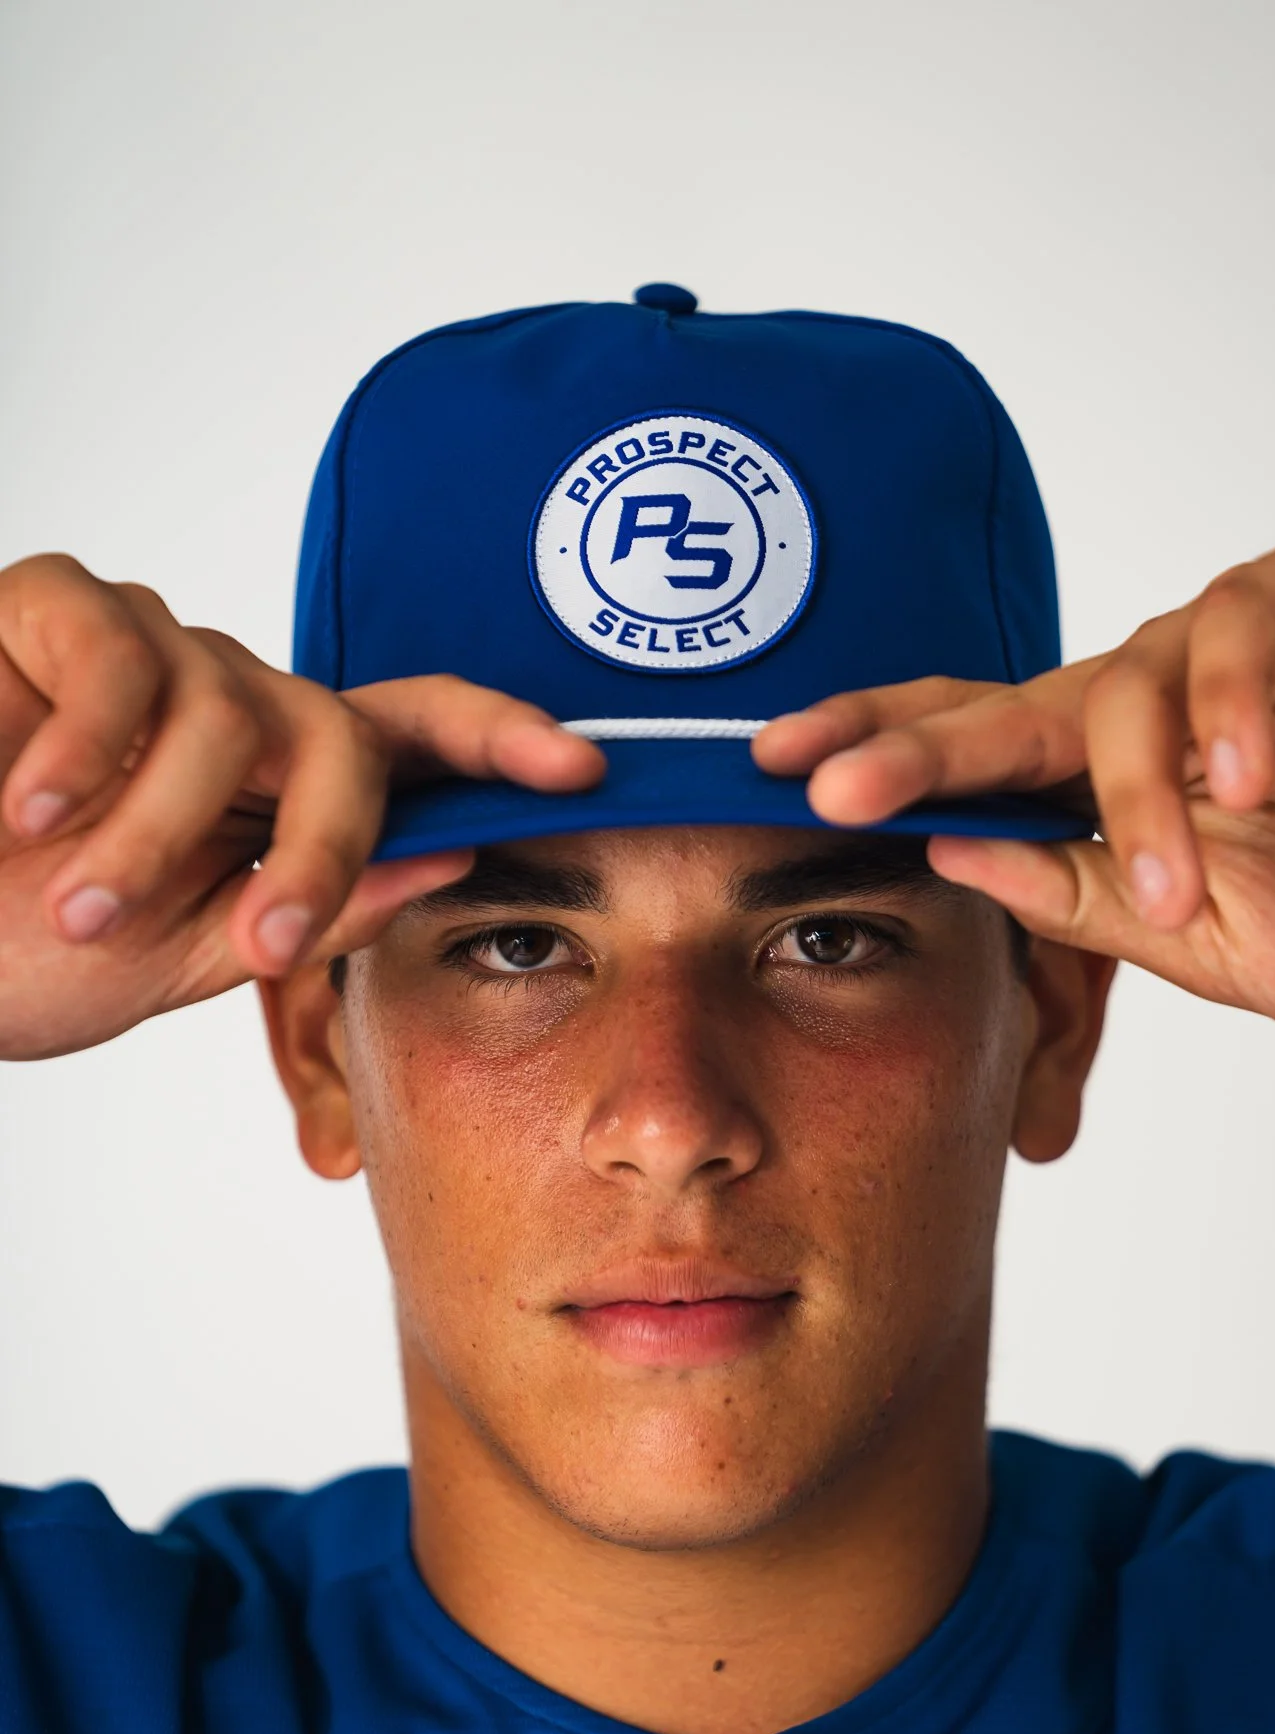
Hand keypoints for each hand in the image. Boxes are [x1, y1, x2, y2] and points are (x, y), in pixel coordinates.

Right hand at [0, 555, 603, 1058]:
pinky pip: (122, 665)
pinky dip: (84, 756)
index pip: (408, 740)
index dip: (498, 741)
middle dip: (324, 845)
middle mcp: (231, 698)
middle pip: (345, 736)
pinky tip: (25, 814)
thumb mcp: (179, 954)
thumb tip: (447, 860)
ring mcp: (149, 643)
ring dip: (161, 836)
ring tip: (80, 905)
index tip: (585, 768)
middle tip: (266, 943)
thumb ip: (306, 910)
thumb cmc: (17, 942)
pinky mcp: (57, 605)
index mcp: (272, 783)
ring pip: (231, 715)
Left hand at [754, 525, 1274, 1041]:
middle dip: (911, 744)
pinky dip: (1234, 709)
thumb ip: (1082, 896)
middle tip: (828, 782)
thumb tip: (954, 859)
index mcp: (1104, 776)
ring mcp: (1228, 638)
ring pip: (1127, 683)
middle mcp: (1147, 695)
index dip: (877, 753)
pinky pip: (1242, 625)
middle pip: (1002, 700)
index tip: (769, 778)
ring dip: (1141, 792)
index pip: (969, 752)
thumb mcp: (1202, 934)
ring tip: (1181, 879)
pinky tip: (1244, 781)